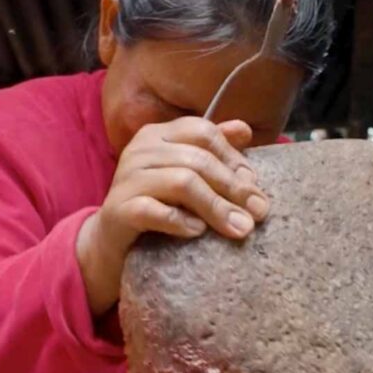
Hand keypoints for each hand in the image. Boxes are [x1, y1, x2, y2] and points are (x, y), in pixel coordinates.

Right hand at [77, 117, 268, 313]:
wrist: (113, 242)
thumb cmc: (158, 204)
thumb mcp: (187, 174)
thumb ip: (213, 152)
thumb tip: (245, 130)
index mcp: (159, 134)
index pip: (203, 132)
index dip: (233, 157)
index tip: (254, 184)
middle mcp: (140, 150)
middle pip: (198, 160)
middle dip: (234, 188)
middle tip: (259, 212)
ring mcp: (127, 179)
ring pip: (181, 182)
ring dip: (216, 207)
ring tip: (239, 228)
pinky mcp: (119, 210)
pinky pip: (154, 211)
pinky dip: (181, 221)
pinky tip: (198, 232)